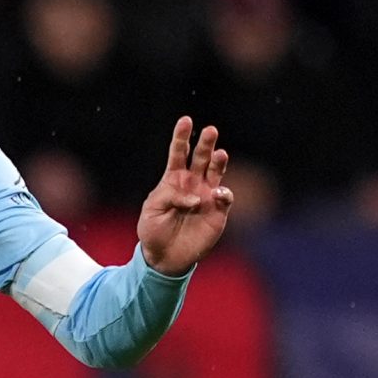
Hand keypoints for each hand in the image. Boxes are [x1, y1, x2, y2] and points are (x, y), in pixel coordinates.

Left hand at [137, 117, 232, 275]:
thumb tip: (195, 197)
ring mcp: (207, 195)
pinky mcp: (218, 211)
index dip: (182, 136)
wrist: (164, 257)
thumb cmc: (153, 230)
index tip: (186, 120)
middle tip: (210, 130)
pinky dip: (224, 193)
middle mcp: (193, 183)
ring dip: (219, 162)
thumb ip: (169, 196)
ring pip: (216, 172)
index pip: (178, 152)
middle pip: (201, 157)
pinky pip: (225, 197)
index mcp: (173, 179)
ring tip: (220, 153)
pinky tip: (218, 194)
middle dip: (206, 143)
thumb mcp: (152, 210)